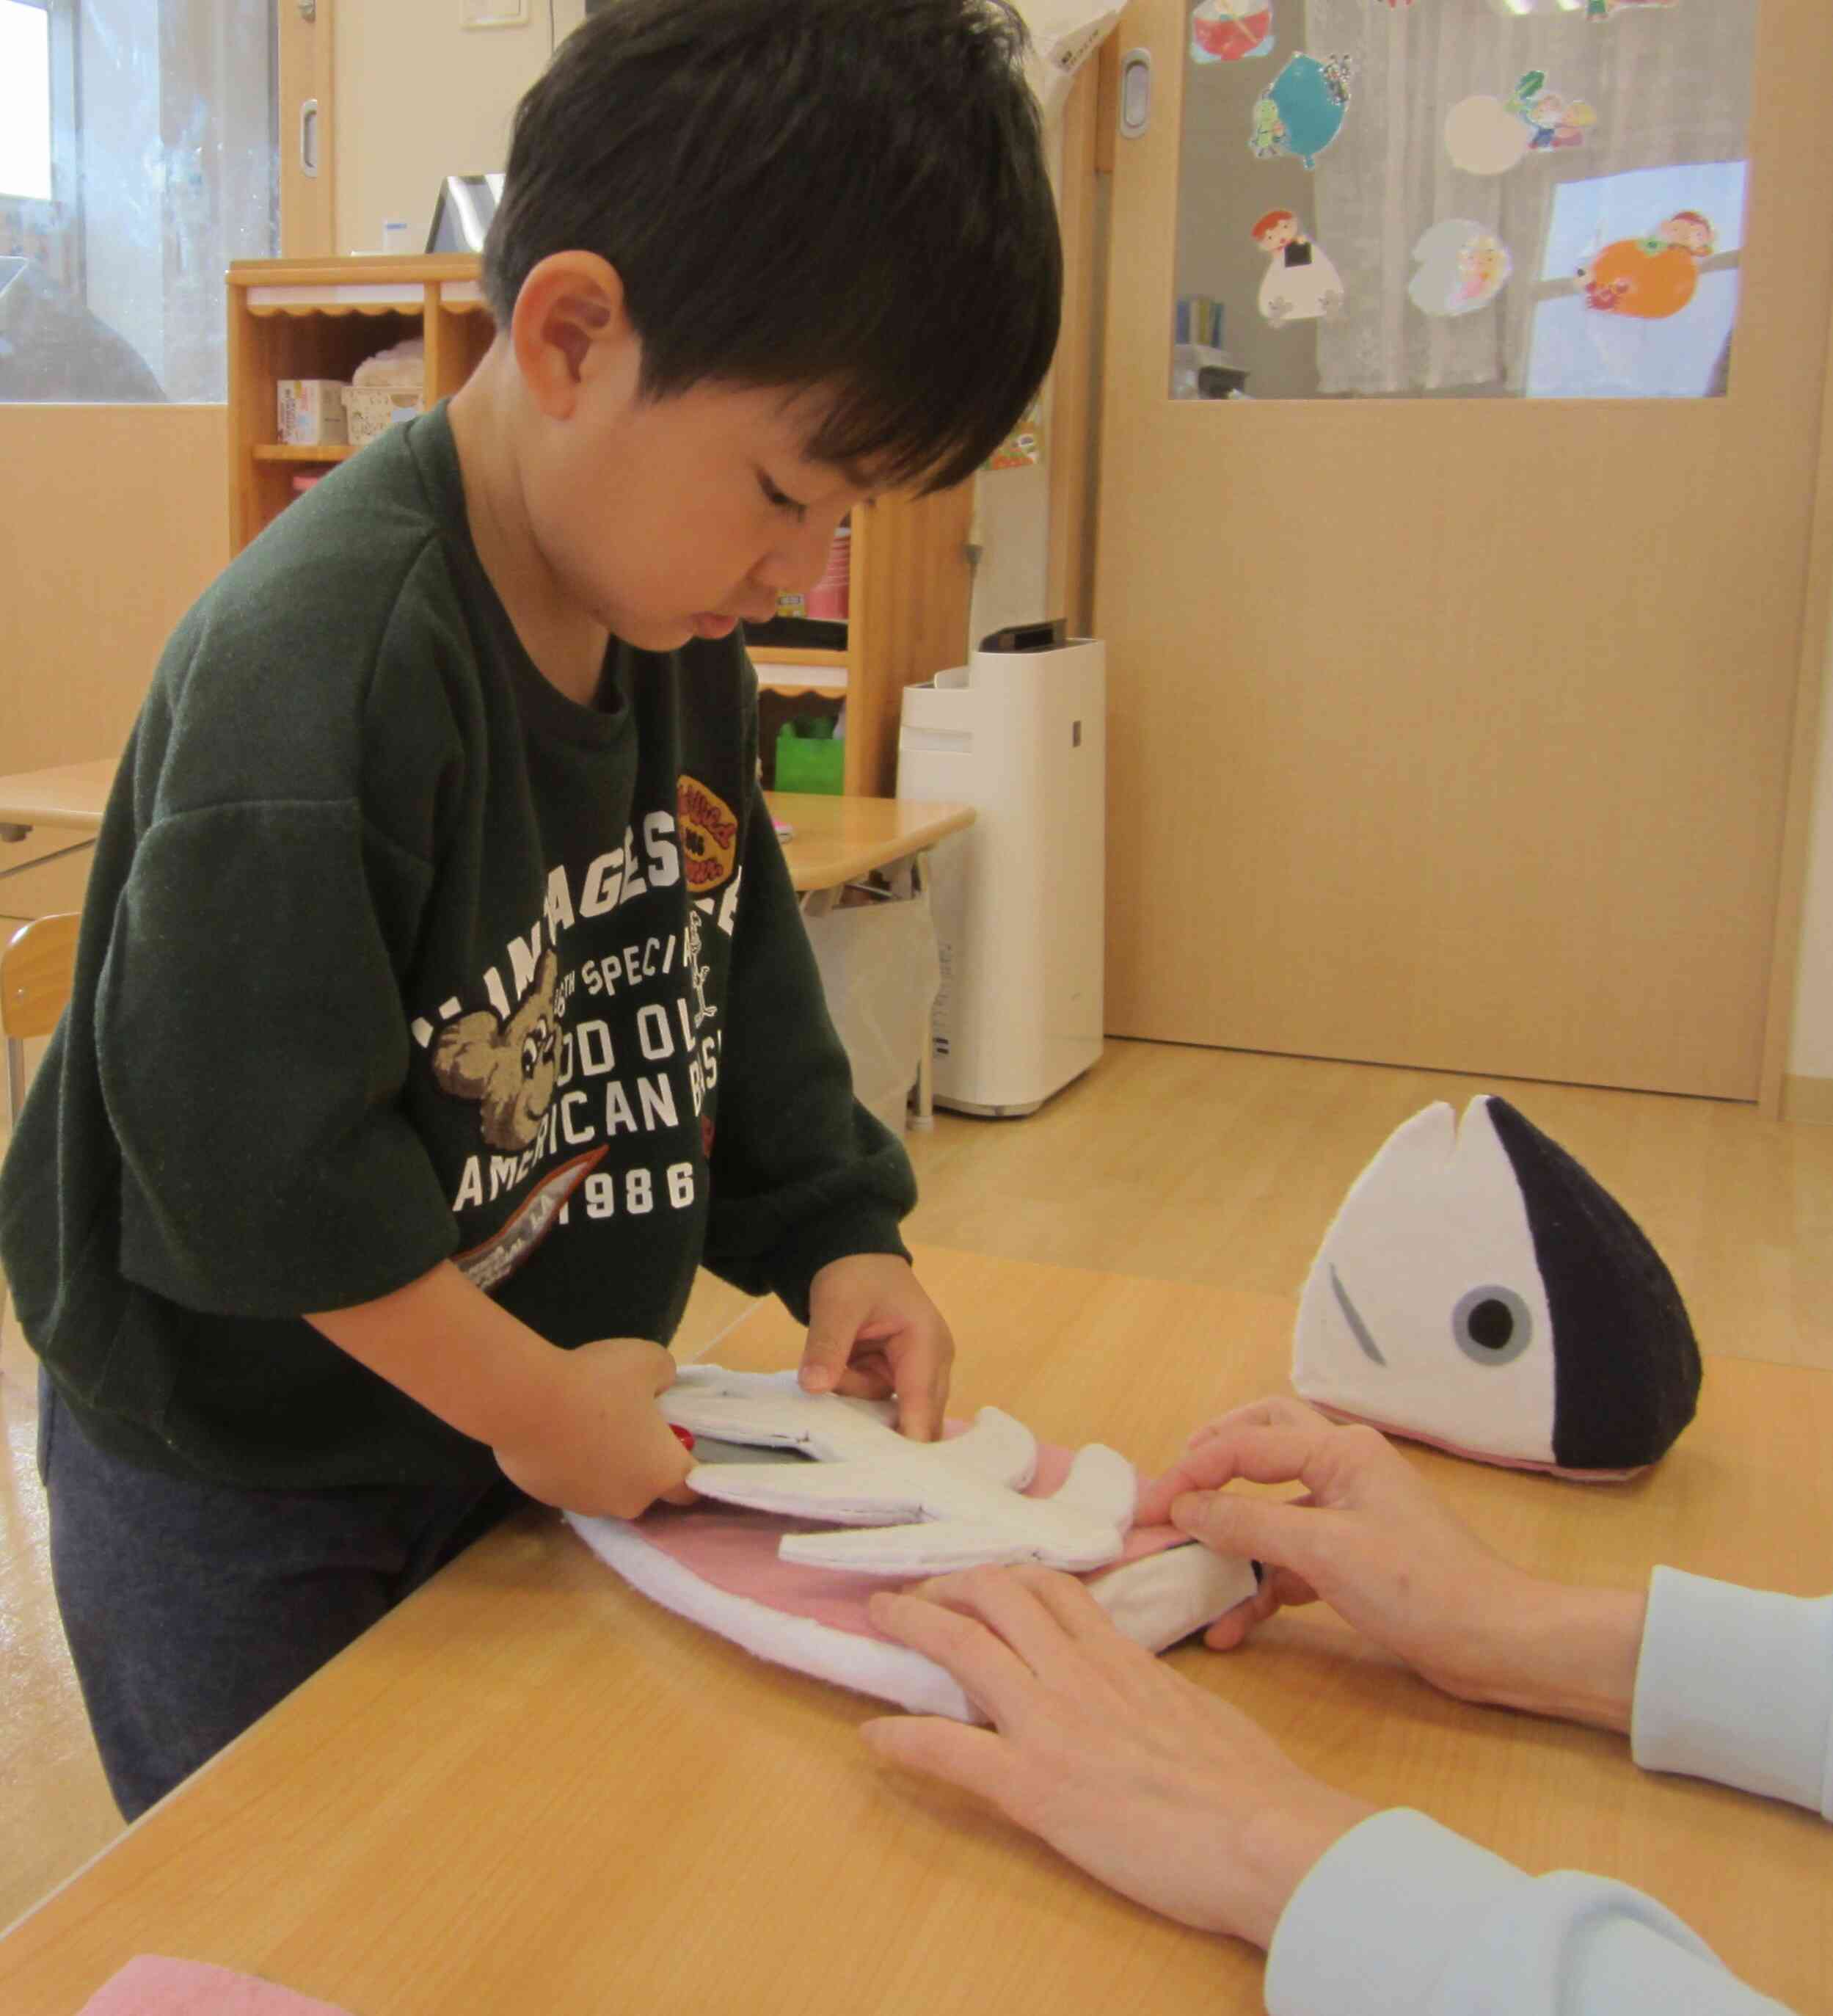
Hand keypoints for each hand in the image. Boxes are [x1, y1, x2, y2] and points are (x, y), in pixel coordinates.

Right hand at [491, 1336, 696, 1518]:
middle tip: (628, 1423)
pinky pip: (571, 1482)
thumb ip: (665, 1375)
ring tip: (587, 1424)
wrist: (526, 1402)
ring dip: (605, 1465)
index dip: (688, 1464)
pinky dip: (570, 1464)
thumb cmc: (597, 1383)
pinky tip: (557, 1432)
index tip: (676, 1441)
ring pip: (607, 1487)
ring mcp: (587, 1504)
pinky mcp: (550, 1499)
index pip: (690, 1487)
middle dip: (642, 1462)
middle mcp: (629, 1500)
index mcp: (661, 1473)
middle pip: (646, 1488)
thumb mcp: (647, 1360)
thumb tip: (659, 1387)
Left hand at [798, 1253, 954, 1439]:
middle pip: (916, 1420)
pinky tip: (841, 1379)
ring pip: (891, 1415)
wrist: (853, 1254)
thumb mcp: (836, 1304)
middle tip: (851, 1442)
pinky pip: (879, 1405)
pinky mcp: (899, 1378)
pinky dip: (857, 1400)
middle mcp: (933, 1364)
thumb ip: (827, 1346)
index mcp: (927, 1344)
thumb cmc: (854, 1274)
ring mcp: (918, 1373)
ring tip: (837, 1367)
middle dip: (880, 1429)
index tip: (891, 1480)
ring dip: (859, 1403)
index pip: (921, 1407)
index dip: (909, 1446)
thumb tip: (814, 1386)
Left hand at [861, 1565, 1371, 1948]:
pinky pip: (950, 1749)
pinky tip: (872, 1738)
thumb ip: (1154, 1692)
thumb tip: (1138, 1699)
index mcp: (1123, 1656)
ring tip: (880, 1619)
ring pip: (963, 1646)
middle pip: (998, 1596)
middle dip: (949, 1585)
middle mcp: (1078, 1674)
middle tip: (919, 1594)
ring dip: (912, 1625)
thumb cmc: (1252, 1784)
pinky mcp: (1034, 1785)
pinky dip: (903, 1739)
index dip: (1007, 1577)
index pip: (1054, 1590)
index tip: (982, 1581)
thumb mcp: (1197, 1709)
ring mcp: (1051, 1723)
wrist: (1264, 1834)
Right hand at [1135, 1396, 1644, 1730]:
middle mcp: (1344, 1470)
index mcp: (1340, 1451)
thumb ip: (1249, 1523)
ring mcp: (1352, 1515)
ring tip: (1191, 1574)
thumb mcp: (1324, 1551)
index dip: (1191, 1471)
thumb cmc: (1419, 1586)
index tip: (1147, 1507)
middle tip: (1172, 1491)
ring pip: (1273, 1508)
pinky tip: (1234, 1625)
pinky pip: (1292, 1558)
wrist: (1497, 1644)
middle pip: (1262, 1444)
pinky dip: (1261, 1585)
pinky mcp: (1356, 1560)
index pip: (1246, 1443)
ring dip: (1233, 1541)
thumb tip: (1185, 1506)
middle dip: (1213, 1465)